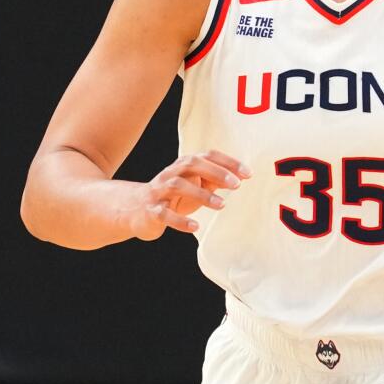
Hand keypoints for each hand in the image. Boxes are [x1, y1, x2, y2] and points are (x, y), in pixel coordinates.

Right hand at [125, 150, 248, 239]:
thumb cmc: (173, 197)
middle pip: (191, 164)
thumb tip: (241, 177)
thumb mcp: (195, 186)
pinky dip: (179, 220)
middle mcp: (171, 174)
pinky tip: (195, 227)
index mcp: (184, 166)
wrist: (136, 209)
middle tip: (236, 185)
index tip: (248, 174)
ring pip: (178, 186)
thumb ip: (215, 180)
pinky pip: (164, 214)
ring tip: (222, 205)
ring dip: (201, 194)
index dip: (227, 162)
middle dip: (215, 172)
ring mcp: (159, 192)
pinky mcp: (152, 211)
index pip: (207, 156)